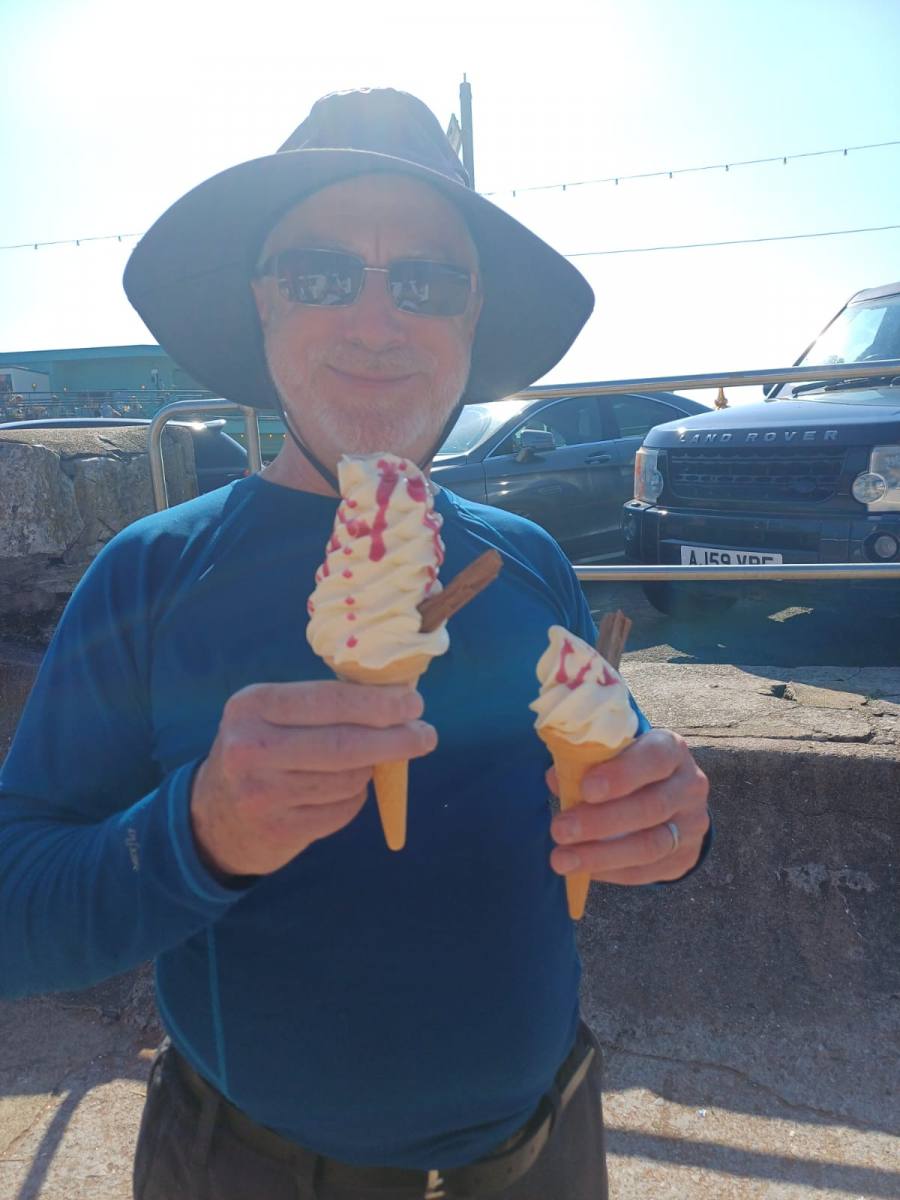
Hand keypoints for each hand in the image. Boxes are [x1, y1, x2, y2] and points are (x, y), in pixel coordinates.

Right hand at [191, 681, 435, 877]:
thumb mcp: (273, 716)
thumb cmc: (260, 750)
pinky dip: (354, 798)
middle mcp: (251, 748)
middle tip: (426, 736)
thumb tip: (398, 698)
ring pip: (349, 778)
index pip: (329, 700)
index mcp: (253, 706)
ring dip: (370, 769)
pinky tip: (343, 791)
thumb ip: (324, 705)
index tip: (414, 705)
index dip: (379, 704)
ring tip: (365, 762)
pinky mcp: (279, 830)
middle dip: (396, 739)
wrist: (213, 817)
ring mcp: (263, 793)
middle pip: (345, 744)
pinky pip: (343, 809)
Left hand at [548, 729, 708, 884]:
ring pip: (650, 845)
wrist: (669, 795)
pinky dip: (611, 872)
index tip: (586, 789)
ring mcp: (691, 824)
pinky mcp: (685, 857)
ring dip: (601, 855)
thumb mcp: (612, 754)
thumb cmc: (627, 767)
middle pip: (651, 807)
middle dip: (600, 821)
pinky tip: (583, 870)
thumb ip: (585, 762)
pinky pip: (648, 871)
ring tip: (562, 859)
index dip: (622, 774)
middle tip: (559, 830)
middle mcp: (690, 785)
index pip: (655, 758)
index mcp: (672, 749)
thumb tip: (555, 780)